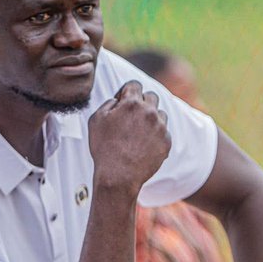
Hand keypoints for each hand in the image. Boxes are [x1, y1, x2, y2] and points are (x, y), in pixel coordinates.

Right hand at [88, 80, 171, 194]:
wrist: (119, 176)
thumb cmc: (104, 149)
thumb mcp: (96, 121)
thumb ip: (108, 104)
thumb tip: (117, 100)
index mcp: (132, 103)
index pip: (134, 85)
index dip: (127, 91)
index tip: (123, 100)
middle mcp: (149, 112)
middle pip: (151, 96)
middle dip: (142, 102)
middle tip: (132, 116)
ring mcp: (160, 127)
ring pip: (160, 114)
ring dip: (151, 118)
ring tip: (138, 132)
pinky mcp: (166, 142)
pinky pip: (164, 132)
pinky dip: (156, 136)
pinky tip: (144, 145)